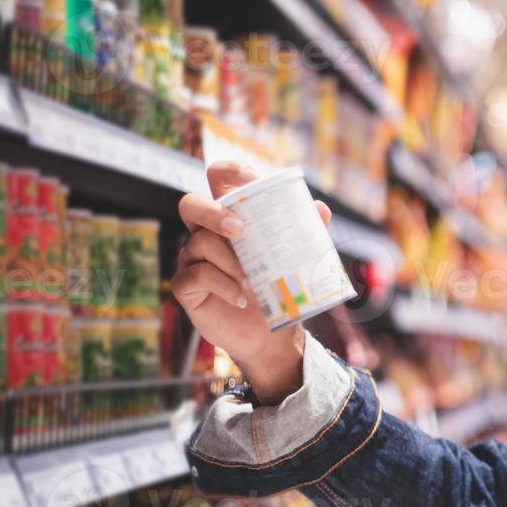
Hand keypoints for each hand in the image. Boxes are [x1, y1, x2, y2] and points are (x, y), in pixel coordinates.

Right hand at [174, 161, 331, 402]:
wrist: (272, 334)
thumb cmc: (281, 288)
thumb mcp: (298, 258)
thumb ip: (308, 233)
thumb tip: (320, 209)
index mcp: (230, 218)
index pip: (217, 180)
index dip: (226, 172)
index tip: (248, 178)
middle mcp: (206, 233)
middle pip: (190, 204)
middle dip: (212, 212)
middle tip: (239, 229)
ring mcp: (192, 258)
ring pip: (199, 243)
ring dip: (230, 261)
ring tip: (253, 281)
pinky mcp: (186, 286)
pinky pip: (196, 275)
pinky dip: (222, 285)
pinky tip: (241, 298)